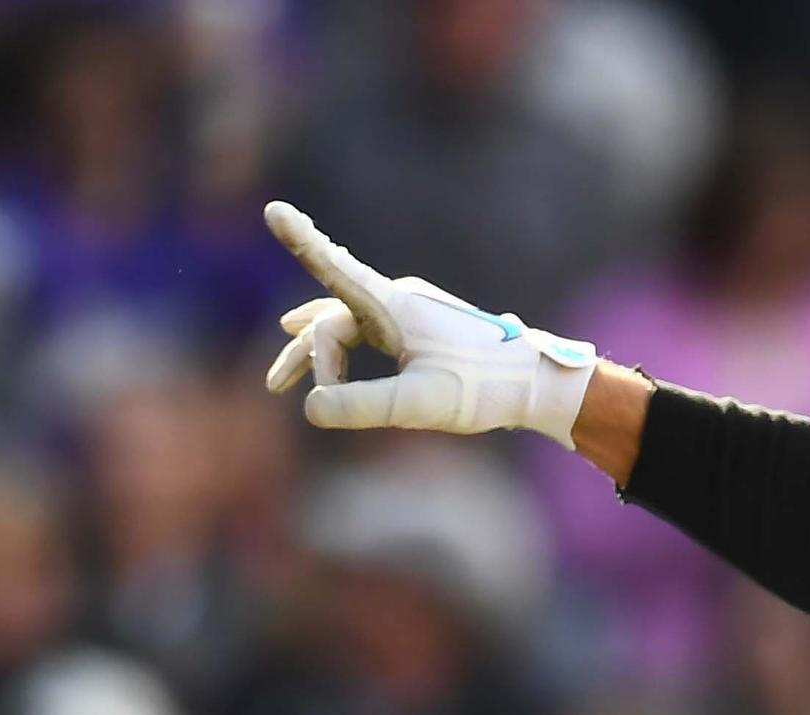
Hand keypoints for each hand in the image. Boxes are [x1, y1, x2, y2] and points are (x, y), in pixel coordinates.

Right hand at [261, 201, 599, 442]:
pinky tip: (332, 363)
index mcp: (393, 305)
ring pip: (345, 326)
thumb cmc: (482, 387)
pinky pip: (366, 333)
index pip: (334, 268)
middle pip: (331, 319)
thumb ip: (361, 406)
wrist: (535, 381)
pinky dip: (344, 352)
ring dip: (316, 355)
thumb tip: (310, 409)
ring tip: (280, 379)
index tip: (273, 211)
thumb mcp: (417, 404)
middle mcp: (397, 299)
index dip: (301, 242)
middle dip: (305, 355)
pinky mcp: (418, 329)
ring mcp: (407, 312)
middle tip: (277, 387)